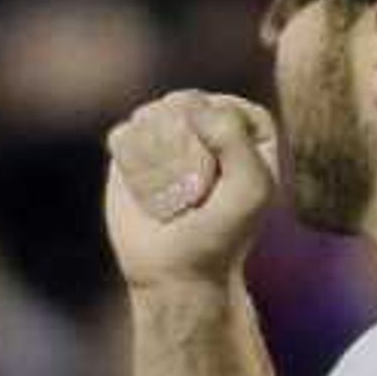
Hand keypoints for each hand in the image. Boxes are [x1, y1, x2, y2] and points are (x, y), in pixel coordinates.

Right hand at [105, 91, 281, 289]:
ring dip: (162, 161)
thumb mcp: (251, 191)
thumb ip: (237, 140)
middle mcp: (205, 126)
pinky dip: (134, 166)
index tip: (227, 181)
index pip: (233, 108)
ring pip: (154, 115)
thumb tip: (192, 106)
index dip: (226, 143)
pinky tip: (148, 193)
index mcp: (246, 133)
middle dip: (192, 152)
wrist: (176, 271)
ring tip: (176, 195)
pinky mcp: (130, 146)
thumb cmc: (223, 234)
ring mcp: (165, 132)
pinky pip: (125, 135)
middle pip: (189, 104)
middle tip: (199, 194)